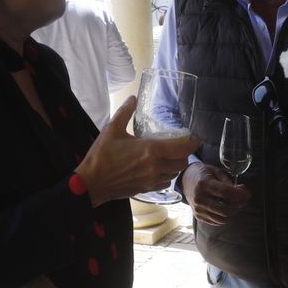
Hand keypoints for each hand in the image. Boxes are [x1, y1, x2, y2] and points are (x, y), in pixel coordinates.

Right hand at [76, 97, 198, 205]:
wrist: (91, 182)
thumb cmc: (101, 156)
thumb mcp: (112, 129)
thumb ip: (125, 112)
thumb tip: (133, 98)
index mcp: (150, 150)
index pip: (181, 148)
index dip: (192, 143)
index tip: (196, 138)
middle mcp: (155, 167)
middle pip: (181, 163)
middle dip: (184, 154)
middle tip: (180, 146)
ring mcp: (151, 180)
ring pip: (174, 174)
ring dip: (175, 166)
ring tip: (170, 157)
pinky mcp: (146, 189)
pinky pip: (164, 183)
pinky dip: (166, 176)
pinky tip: (159, 170)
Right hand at [182, 161, 250, 224]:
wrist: (185, 180)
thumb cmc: (203, 173)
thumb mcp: (215, 171)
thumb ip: (228, 182)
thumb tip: (242, 191)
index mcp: (203, 184)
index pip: (225, 193)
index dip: (239, 195)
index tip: (247, 194)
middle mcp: (200, 199)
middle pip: (225, 209)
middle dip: (239, 206)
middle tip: (244, 200)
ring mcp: (198, 210)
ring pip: (222, 218)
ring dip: (233, 212)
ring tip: (237, 204)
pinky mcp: (198, 216)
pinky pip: (216, 221)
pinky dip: (225, 217)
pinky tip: (227, 208)